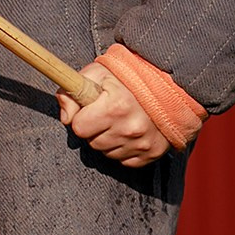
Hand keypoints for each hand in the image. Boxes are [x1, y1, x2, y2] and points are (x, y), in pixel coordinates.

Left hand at [58, 61, 177, 166]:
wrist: (170, 85)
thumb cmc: (129, 78)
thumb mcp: (98, 73)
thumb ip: (73, 90)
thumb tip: (65, 117)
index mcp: (116, 106)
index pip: (79, 127)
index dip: (82, 117)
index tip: (91, 109)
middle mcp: (130, 128)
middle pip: (92, 143)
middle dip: (95, 130)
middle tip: (107, 114)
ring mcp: (143, 143)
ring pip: (107, 153)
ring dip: (110, 140)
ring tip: (121, 122)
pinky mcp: (152, 153)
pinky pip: (125, 161)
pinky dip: (125, 149)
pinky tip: (131, 133)